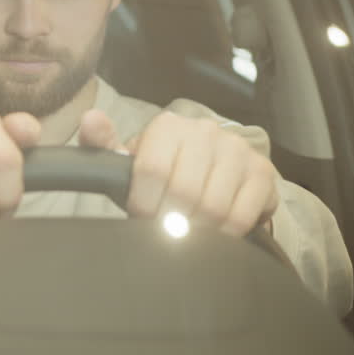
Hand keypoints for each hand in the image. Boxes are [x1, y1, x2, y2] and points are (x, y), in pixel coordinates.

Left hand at [78, 110, 278, 236]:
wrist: (208, 173)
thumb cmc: (160, 173)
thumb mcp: (128, 161)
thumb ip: (102, 145)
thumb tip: (91, 119)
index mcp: (169, 126)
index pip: (153, 170)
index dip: (145, 204)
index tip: (142, 217)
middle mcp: (206, 131)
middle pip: (185, 192)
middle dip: (170, 221)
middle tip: (166, 232)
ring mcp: (237, 151)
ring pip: (213, 207)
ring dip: (197, 232)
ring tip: (188, 233)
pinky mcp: (262, 173)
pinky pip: (241, 217)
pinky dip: (224, 235)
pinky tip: (213, 233)